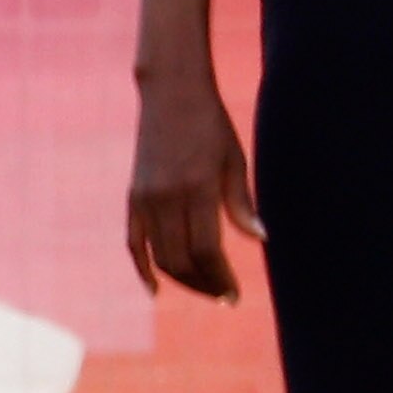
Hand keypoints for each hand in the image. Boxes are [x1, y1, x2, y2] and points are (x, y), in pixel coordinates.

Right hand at [125, 69, 261, 303]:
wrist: (170, 95)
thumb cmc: (212, 125)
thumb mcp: (235, 159)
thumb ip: (242, 203)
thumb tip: (260, 240)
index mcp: (197, 188)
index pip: (207, 250)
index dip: (221, 278)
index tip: (235, 295)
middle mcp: (166, 197)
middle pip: (181, 260)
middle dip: (204, 284)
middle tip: (225, 297)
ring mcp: (144, 198)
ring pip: (159, 257)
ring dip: (182, 280)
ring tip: (205, 289)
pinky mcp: (132, 197)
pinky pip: (133, 242)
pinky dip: (143, 268)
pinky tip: (156, 289)